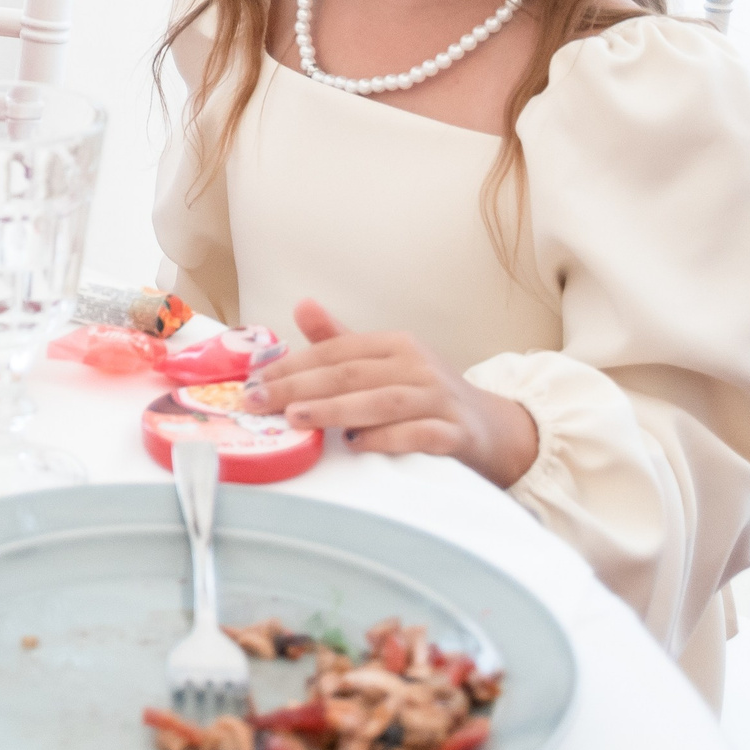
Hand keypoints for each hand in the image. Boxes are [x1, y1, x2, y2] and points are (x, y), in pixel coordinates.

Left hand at [244, 298, 539, 488]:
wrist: (496, 430)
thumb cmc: (426, 396)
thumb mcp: (386, 363)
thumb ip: (342, 340)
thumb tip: (302, 305)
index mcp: (396, 345)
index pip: (336, 351)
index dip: (293, 365)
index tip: (254, 381)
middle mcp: (418, 366)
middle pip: (351, 374)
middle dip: (299, 387)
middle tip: (258, 401)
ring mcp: (439, 400)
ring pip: (381, 401)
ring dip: (335, 410)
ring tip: (294, 418)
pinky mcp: (457, 434)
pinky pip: (419, 434)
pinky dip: (386, 438)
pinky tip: (356, 444)